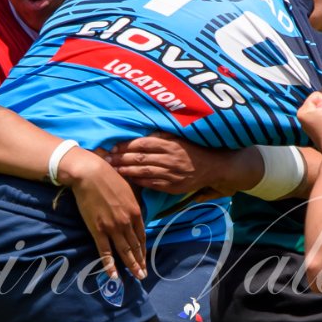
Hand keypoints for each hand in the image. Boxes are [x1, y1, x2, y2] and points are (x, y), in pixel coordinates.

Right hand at [59, 149, 147, 280]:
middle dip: (140, 262)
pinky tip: (114, 276)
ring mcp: (113, 228)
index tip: (145, 259)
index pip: (142, 236)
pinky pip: (105, 252)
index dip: (143, 250)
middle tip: (143, 274)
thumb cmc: (109, 176)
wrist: (90, 174)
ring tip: (136, 277)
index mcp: (135, 212)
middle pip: (135, 247)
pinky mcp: (98, 230)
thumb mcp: (128, 188)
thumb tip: (135, 210)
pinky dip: (110, 265)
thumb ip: (133, 202)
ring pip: (124, 252)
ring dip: (131, 266)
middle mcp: (126, 222)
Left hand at [104, 135, 226, 192]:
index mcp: (170, 144)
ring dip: (127, 171)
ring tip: (114, 170)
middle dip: (121, 159)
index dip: (126, 145)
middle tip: (107, 160)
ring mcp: (172, 174)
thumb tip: (141, 134)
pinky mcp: (174, 187)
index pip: (143, 143)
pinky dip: (140, 182)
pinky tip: (129, 180)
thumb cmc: (193, 150)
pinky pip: (153, 184)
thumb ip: (161, 136)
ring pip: (144, 171)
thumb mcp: (179, 138)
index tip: (113, 147)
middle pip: (140, 157)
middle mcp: (171, 158)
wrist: (214, 167)